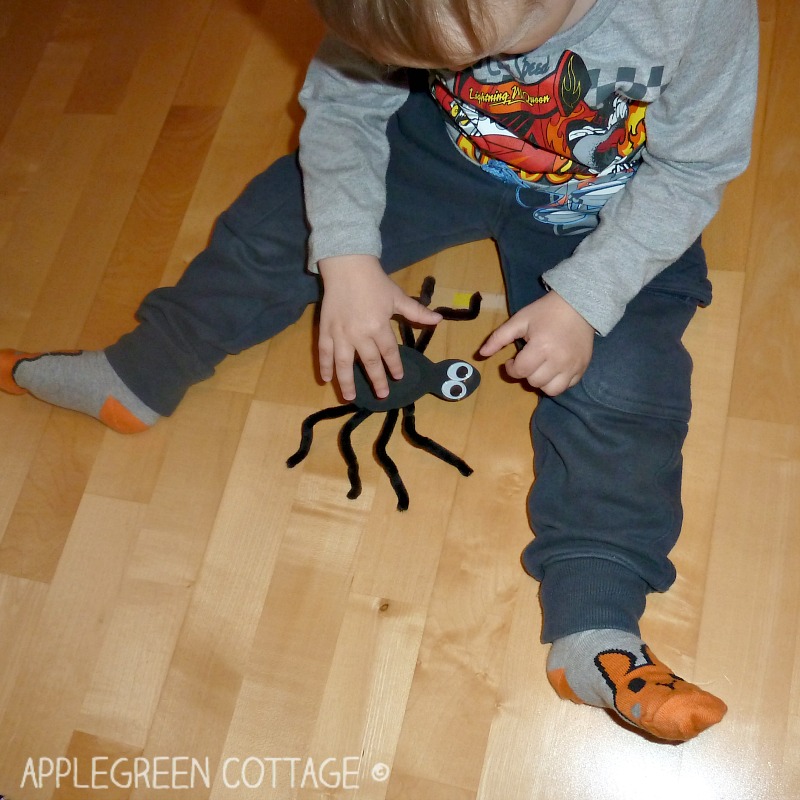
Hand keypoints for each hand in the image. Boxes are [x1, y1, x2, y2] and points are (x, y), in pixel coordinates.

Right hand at [318, 255, 441, 400]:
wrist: (347, 266)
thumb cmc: (374, 281)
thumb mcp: (397, 297)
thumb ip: (416, 312)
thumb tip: (439, 319)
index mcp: (378, 326)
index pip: (389, 352)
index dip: (395, 366)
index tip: (398, 376)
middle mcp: (359, 334)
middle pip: (369, 362)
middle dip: (376, 381)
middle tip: (382, 395)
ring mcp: (340, 334)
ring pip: (343, 364)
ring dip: (347, 382)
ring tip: (350, 398)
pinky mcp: (325, 329)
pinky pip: (325, 352)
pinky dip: (325, 366)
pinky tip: (326, 379)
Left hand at [479, 291, 594, 395]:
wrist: (578, 306)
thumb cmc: (545, 312)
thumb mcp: (519, 320)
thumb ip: (499, 338)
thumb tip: (481, 354)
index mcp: (541, 348)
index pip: (520, 371)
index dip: (511, 368)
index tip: (512, 360)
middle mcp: (558, 361)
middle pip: (534, 382)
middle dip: (526, 373)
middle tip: (528, 361)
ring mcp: (572, 366)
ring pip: (551, 390)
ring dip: (541, 382)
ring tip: (540, 368)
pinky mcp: (582, 369)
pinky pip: (567, 386)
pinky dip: (558, 382)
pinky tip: (554, 369)